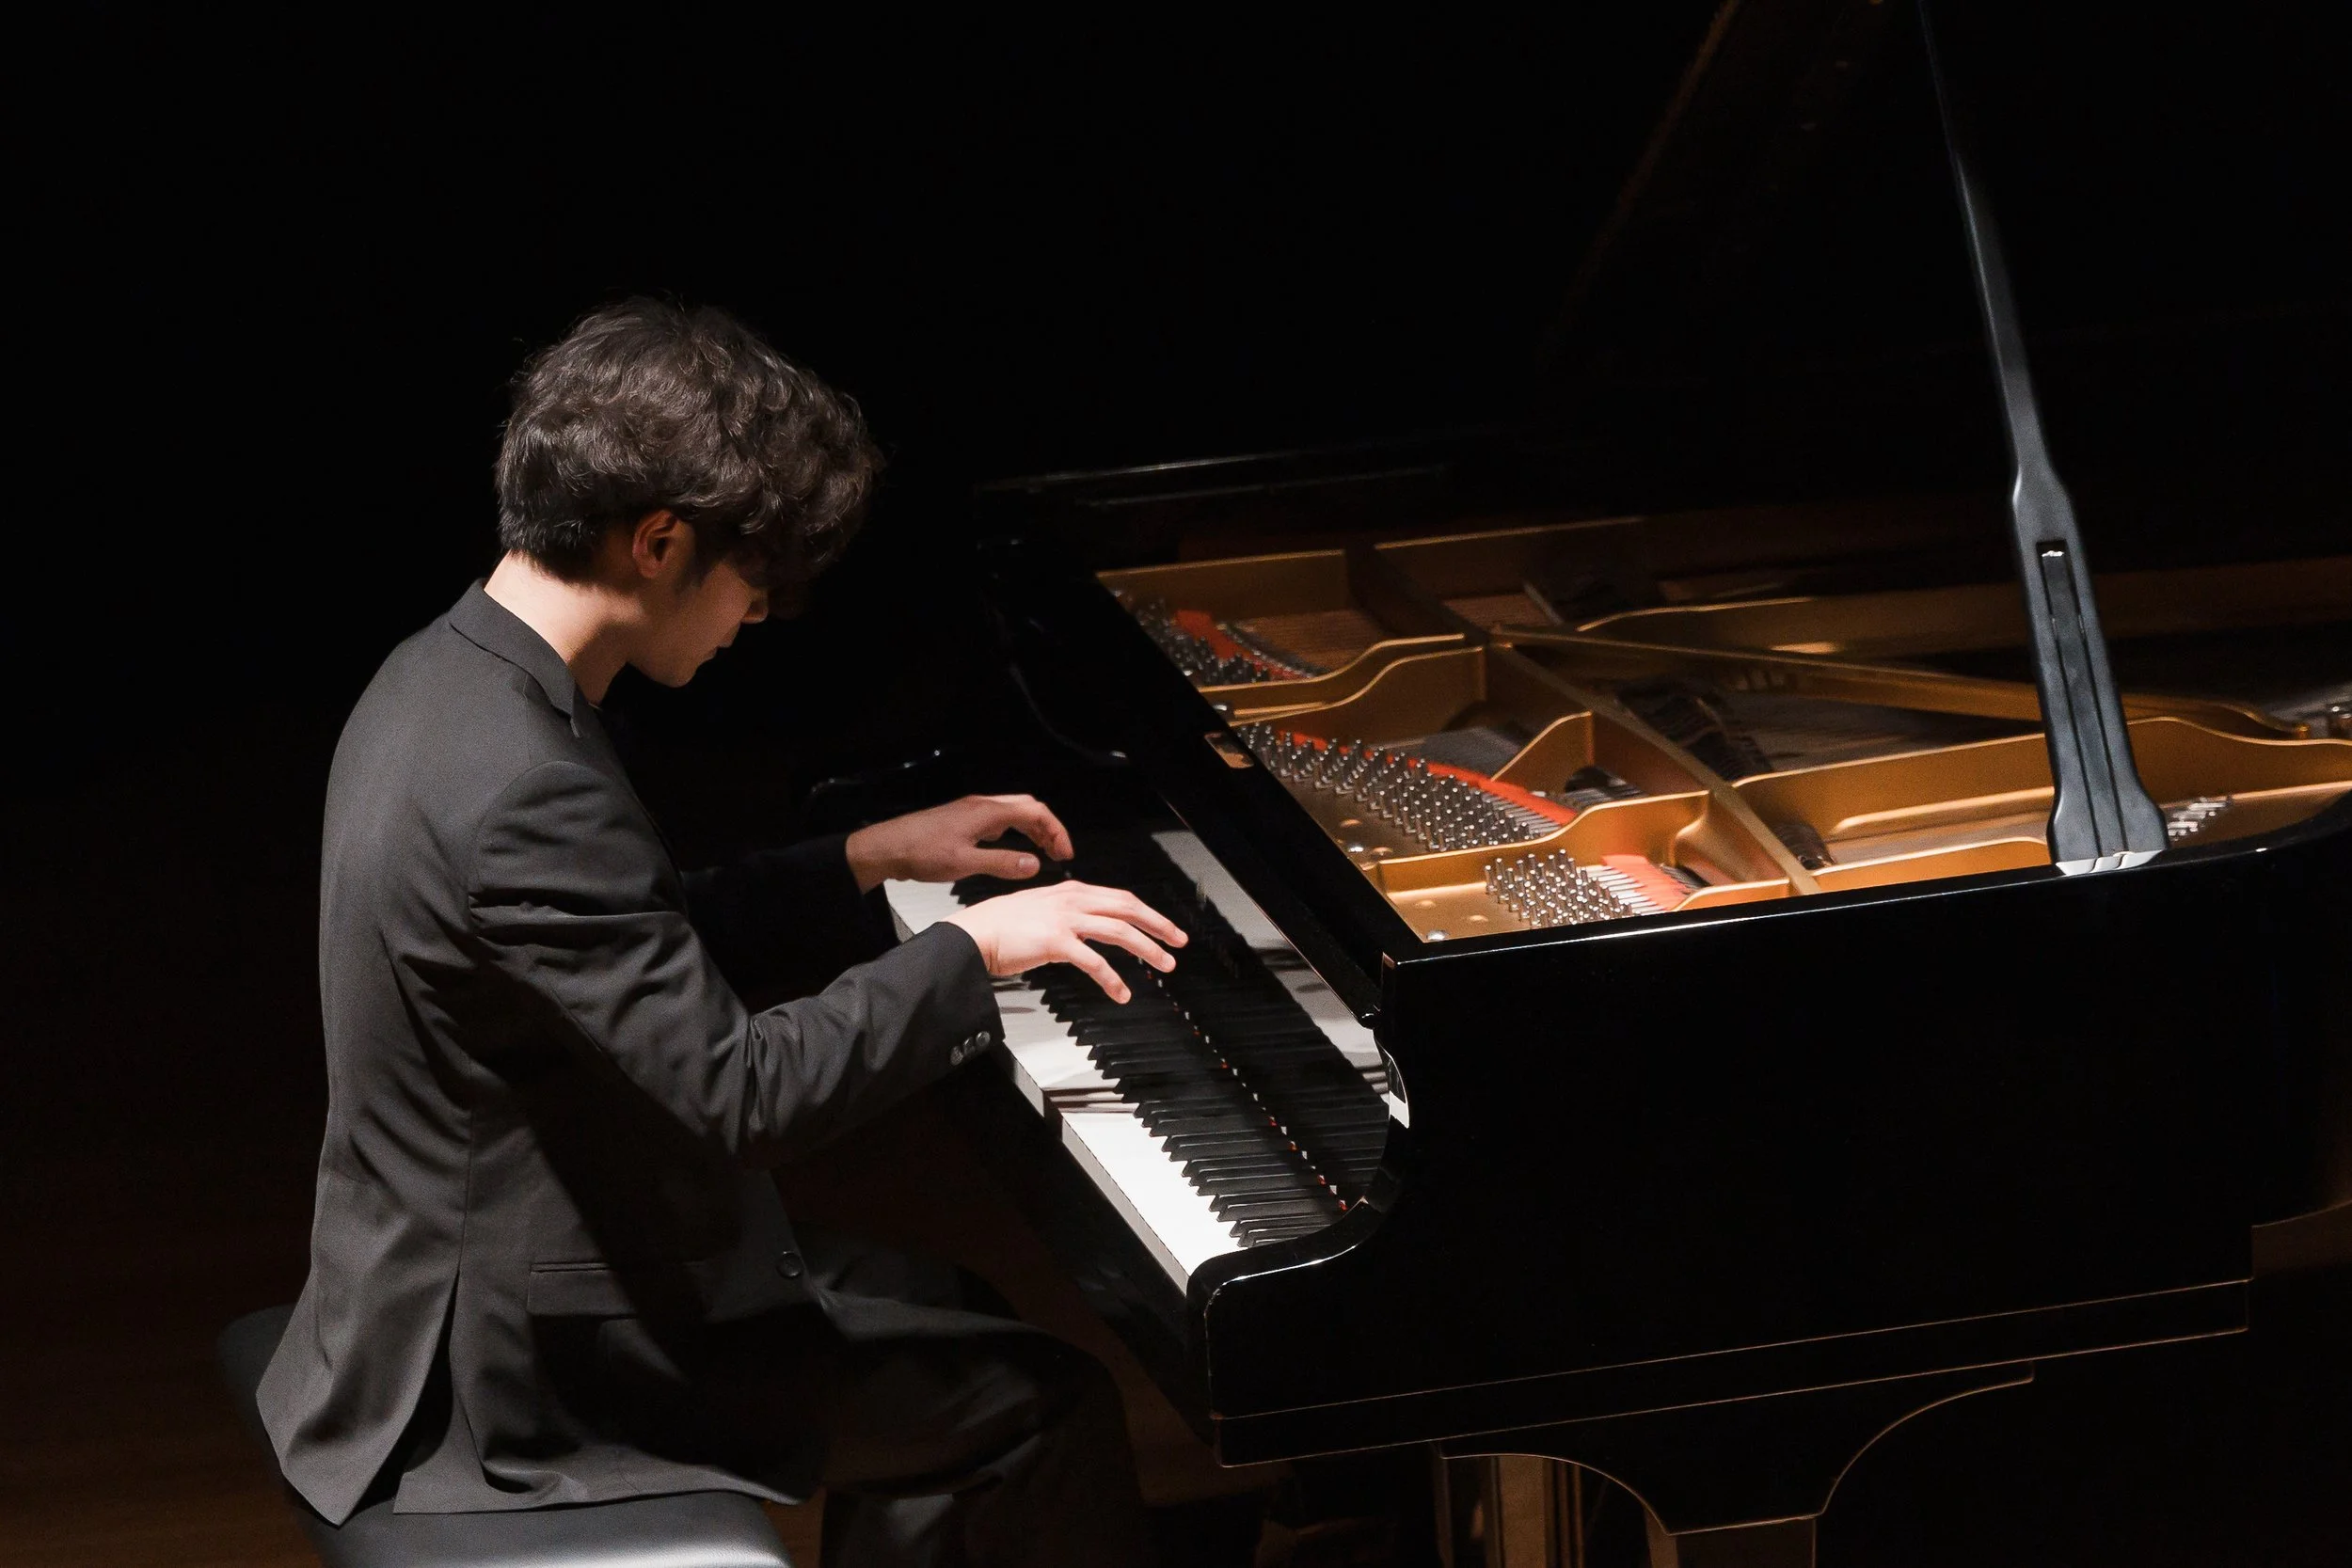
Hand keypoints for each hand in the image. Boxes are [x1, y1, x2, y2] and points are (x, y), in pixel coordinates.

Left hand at [844, 794, 1075, 892]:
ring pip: (1013, 812)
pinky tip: (1011, 849)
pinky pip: (998, 819)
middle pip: (1027, 808)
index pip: (1036, 812)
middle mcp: (982, 806)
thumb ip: (1002, 863)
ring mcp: (971, 811)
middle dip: (1048, 828)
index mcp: (987, 812)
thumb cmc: (921, 853)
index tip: (1065, 853)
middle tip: (1058, 853)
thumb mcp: (965, 863)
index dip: (1056, 832)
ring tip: (1042, 852)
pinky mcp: (962, 820)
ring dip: (1032, 829)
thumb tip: (1035, 865)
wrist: (888, 847)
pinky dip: (1014, 831)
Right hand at [944, 881, 1188, 1003]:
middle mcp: (1072, 900)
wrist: (973, 933)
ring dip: (1147, 950)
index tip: (1166, 927)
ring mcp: (1065, 919)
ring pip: (1120, 931)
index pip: (1121, 898)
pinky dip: (1113, 979)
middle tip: (1178, 943)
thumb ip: (1067, 916)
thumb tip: (1088, 932)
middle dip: (1159, 926)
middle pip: (1129, 908)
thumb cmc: (1000, 926)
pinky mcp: (1056, 941)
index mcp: (1071, 891)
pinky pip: (1095, 961)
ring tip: (1163, 966)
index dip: (1148, 913)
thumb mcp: (1041, 911)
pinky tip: (1121, 992)